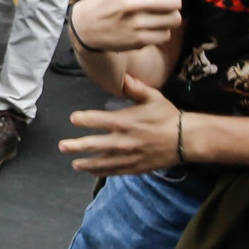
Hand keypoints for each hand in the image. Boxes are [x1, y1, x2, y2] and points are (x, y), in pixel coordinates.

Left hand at [60, 74, 184, 175]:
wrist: (185, 139)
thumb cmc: (167, 116)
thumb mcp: (153, 97)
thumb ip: (136, 88)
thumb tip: (124, 77)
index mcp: (125, 121)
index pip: (98, 120)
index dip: (83, 119)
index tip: (73, 118)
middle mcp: (124, 140)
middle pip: (94, 145)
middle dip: (76, 146)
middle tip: (62, 146)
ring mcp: (128, 156)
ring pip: (102, 161)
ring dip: (86, 163)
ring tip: (74, 163)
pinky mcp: (134, 167)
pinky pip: (114, 171)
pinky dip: (101, 171)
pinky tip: (91, 171)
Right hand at [69, 0, 183, 54]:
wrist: (85, 27)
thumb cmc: (108, 1)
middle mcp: (132, 2)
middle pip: (175, 1)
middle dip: (172, 3)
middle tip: (161, 5)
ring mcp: (135, 23)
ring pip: (174, 19)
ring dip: (168, 19)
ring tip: (155, 17)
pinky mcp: (138, 40)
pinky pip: (165, 35)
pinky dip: (160, 33)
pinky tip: (148, 29)